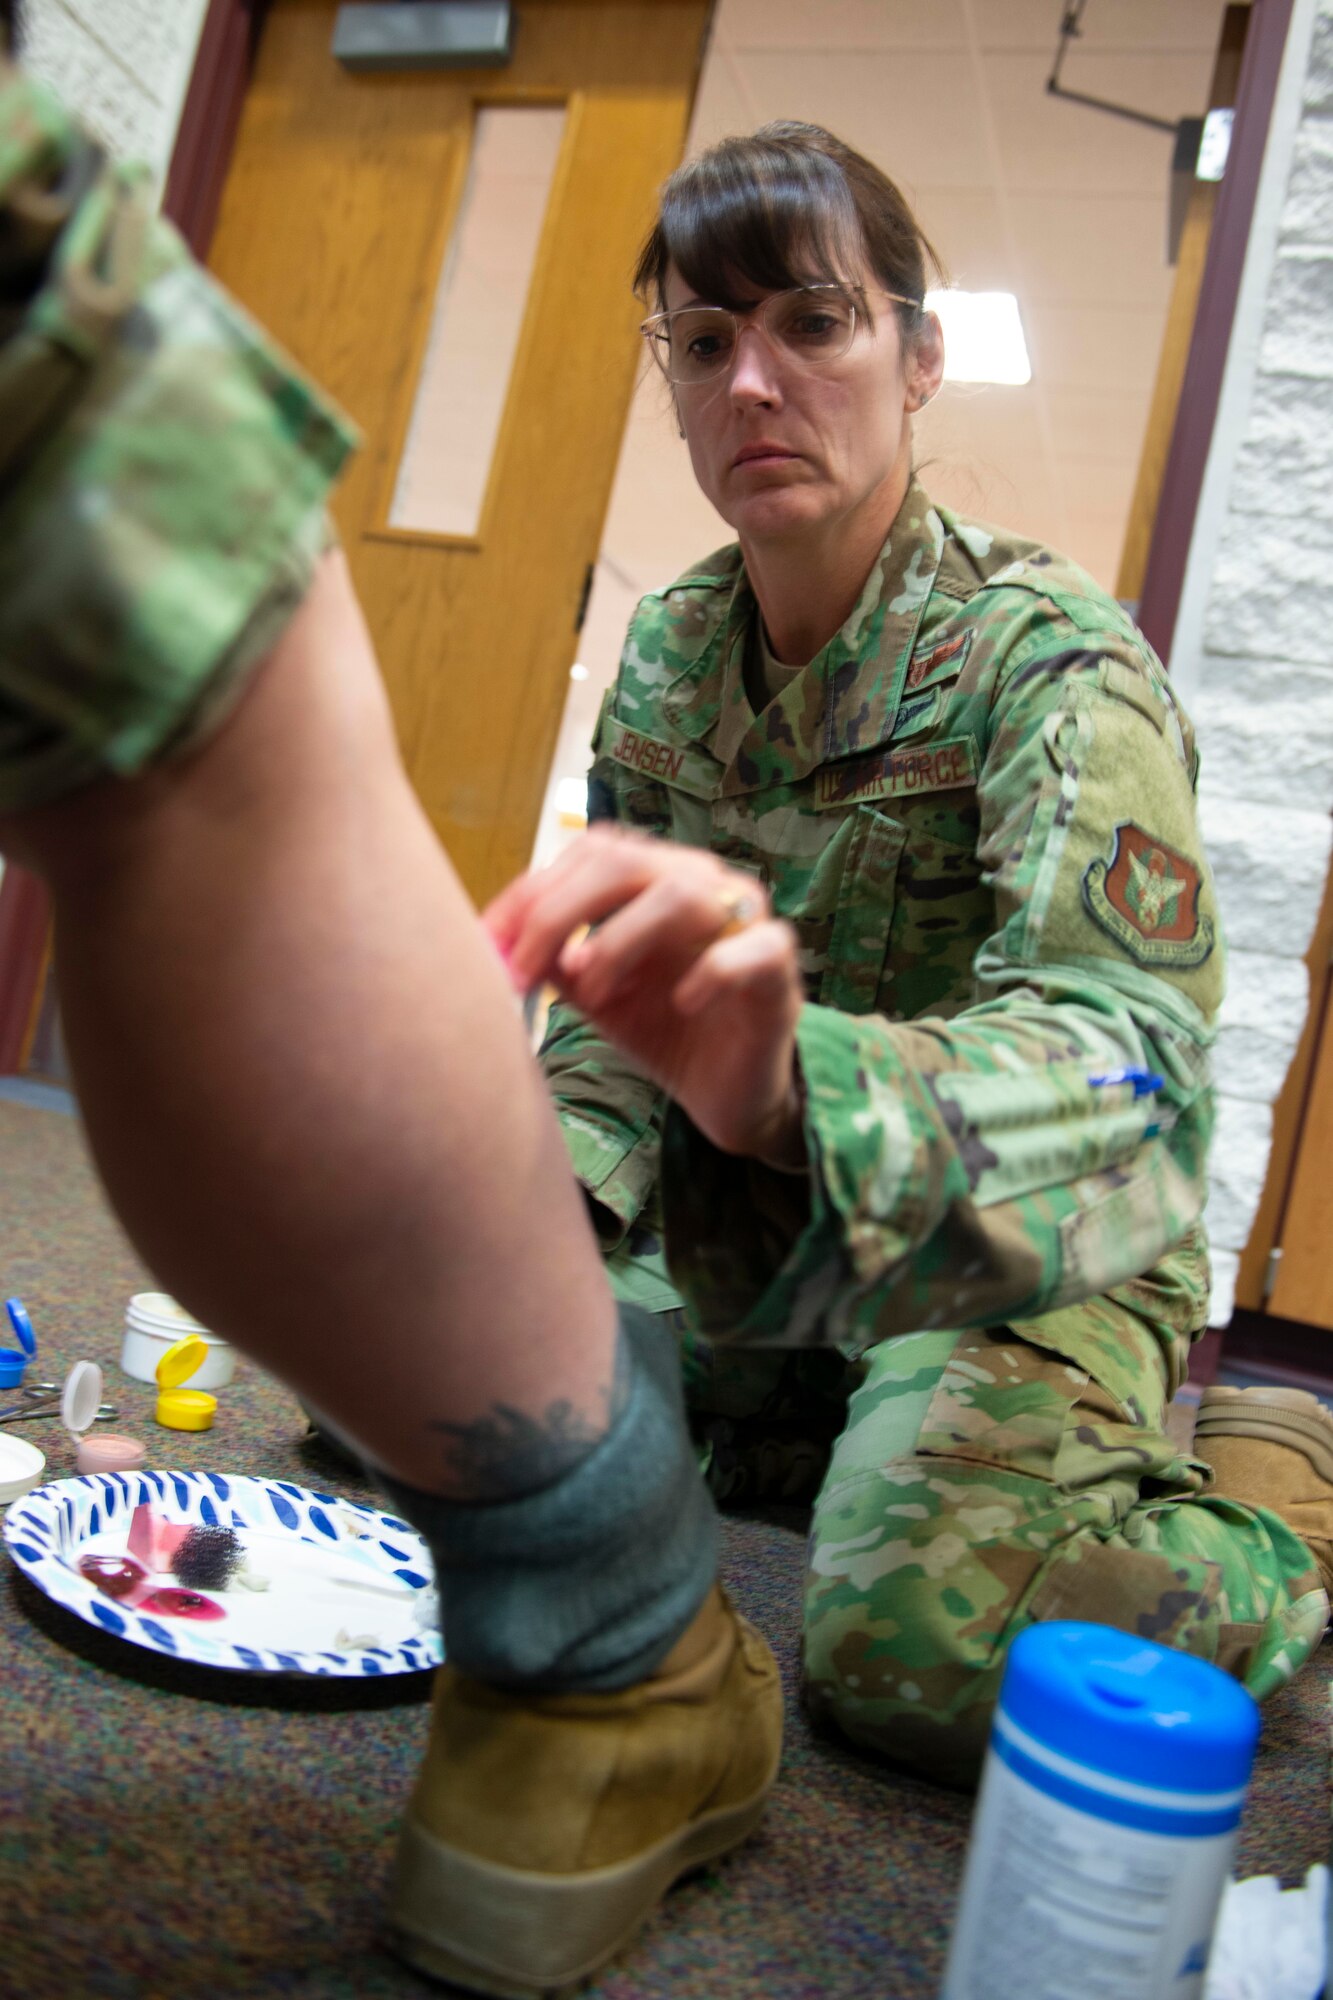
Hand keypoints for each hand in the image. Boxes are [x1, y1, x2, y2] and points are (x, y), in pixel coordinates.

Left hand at [485, 826, 805, 1163]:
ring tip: (593, 995)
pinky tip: (682, 1004)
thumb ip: (554, 962)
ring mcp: (744, 918)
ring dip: (620, 942)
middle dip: (561, 911)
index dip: (533, 892)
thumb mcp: (594, 995)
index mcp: (654, 879)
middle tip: (524, 967)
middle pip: (626, 862)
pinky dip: (711, 971)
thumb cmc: (663, 1030)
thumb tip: (494, 941)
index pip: (590, 855)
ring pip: (682, 894)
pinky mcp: (778, 965)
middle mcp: (700, 883)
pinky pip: (752, 947)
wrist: (725, 1092)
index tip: (489, 942)